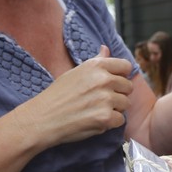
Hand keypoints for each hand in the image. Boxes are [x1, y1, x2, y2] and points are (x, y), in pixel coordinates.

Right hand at [17, 46, 133, 147]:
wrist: (43, 118)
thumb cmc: (57, 95)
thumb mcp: (76, 72)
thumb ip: (96, 62)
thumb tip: (106, 49)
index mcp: (97, 66)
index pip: (126, 67)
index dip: (120, 76)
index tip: (112, 83)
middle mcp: (104, 80)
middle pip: (128, 87)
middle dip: (118, 94)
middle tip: (100, 101)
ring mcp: (106, 99)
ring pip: (125, 104)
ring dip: (115, 109)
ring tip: (95, 110)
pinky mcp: (105, 118)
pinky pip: (120, 120)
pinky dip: (110, 123)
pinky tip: (94, 120)